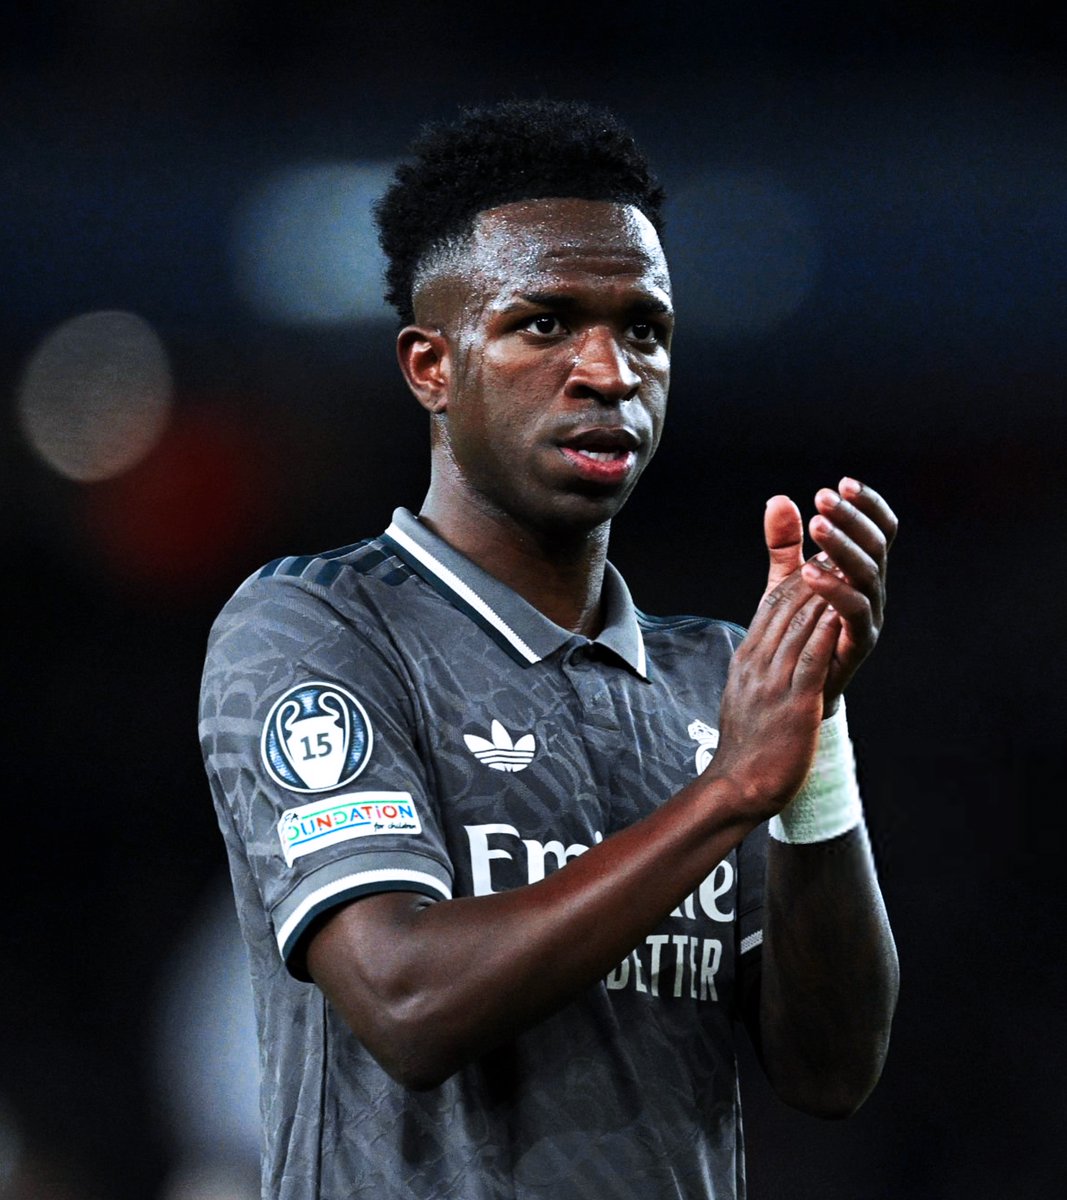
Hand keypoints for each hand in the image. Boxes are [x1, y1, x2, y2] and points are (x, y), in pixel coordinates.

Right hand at [710, 569, 840, 820]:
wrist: (740, 783)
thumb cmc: (750, 740)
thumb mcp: (749, 688)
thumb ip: (763, 656)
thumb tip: (771, 634)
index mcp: (748, 655)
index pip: (773, 603)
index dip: (799, 574)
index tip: (822, 553)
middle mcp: (757, 661)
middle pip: (787, 605)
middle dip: (815, 574)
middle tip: (841, 546)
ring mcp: (773, 681)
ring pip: (801, 625)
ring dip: (825, 593)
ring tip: (847, 567)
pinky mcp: (793, 703)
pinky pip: (811, 660)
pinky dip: (826, 632)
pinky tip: (840, 613)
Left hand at [763, 479, 896, 708]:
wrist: (793, 688)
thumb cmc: (796, 631)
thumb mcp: (784, 581)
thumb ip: (784, 544)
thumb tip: (778, 499)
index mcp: (861, 571)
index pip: (877, 529)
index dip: (867, 505)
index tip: (842, 483)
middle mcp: (872, 590)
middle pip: (875, 545)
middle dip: (851, 518)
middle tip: (824, 496)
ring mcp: (869, 617)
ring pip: (868, 573)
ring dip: (843, 545)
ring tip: (816, 524)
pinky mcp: (858, 643)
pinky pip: (854, 612)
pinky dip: (834, 589)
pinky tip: (810, 572)